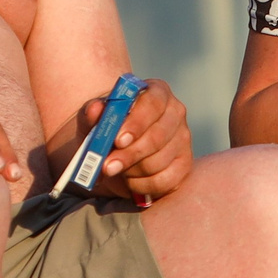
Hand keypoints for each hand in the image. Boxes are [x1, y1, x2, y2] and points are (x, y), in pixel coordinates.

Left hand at [89, 78, 192, 206]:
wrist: (116, 149)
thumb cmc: (107, 128)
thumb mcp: (94, 119)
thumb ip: (92, 113)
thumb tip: (95, 109)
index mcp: (156, 92)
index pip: (153, 104)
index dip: (137, 123)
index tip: (118, 140)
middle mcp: (175, 112)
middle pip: (157, 137)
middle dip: (130, 155)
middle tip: (107, 166)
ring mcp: (183, 139)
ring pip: (159, 161)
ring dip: (132, 171)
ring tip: (116, 168)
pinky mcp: (184, 164)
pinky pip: (165, 180)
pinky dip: (142, 185)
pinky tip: (130, 180)